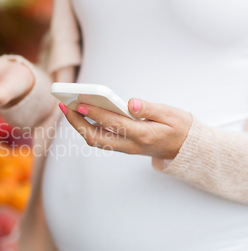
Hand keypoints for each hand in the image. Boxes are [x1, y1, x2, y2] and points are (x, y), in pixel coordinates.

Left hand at [60, 98, 192, 158]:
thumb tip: (131, 103)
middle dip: (77, 121)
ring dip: (79, 125)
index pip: (114, 123)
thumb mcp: (171, 114)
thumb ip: (150, 108)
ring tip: (68, 107)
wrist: (185, 149)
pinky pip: (100, 139)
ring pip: (95, 140)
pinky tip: (81, 114)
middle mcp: (131, 145)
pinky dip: (87, 127)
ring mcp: (125, 148)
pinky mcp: (122, 146)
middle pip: (96, 136)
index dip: (96, 113)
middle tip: (65, 104)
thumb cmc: (179, 127)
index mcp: (144, 135)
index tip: (80, 102)